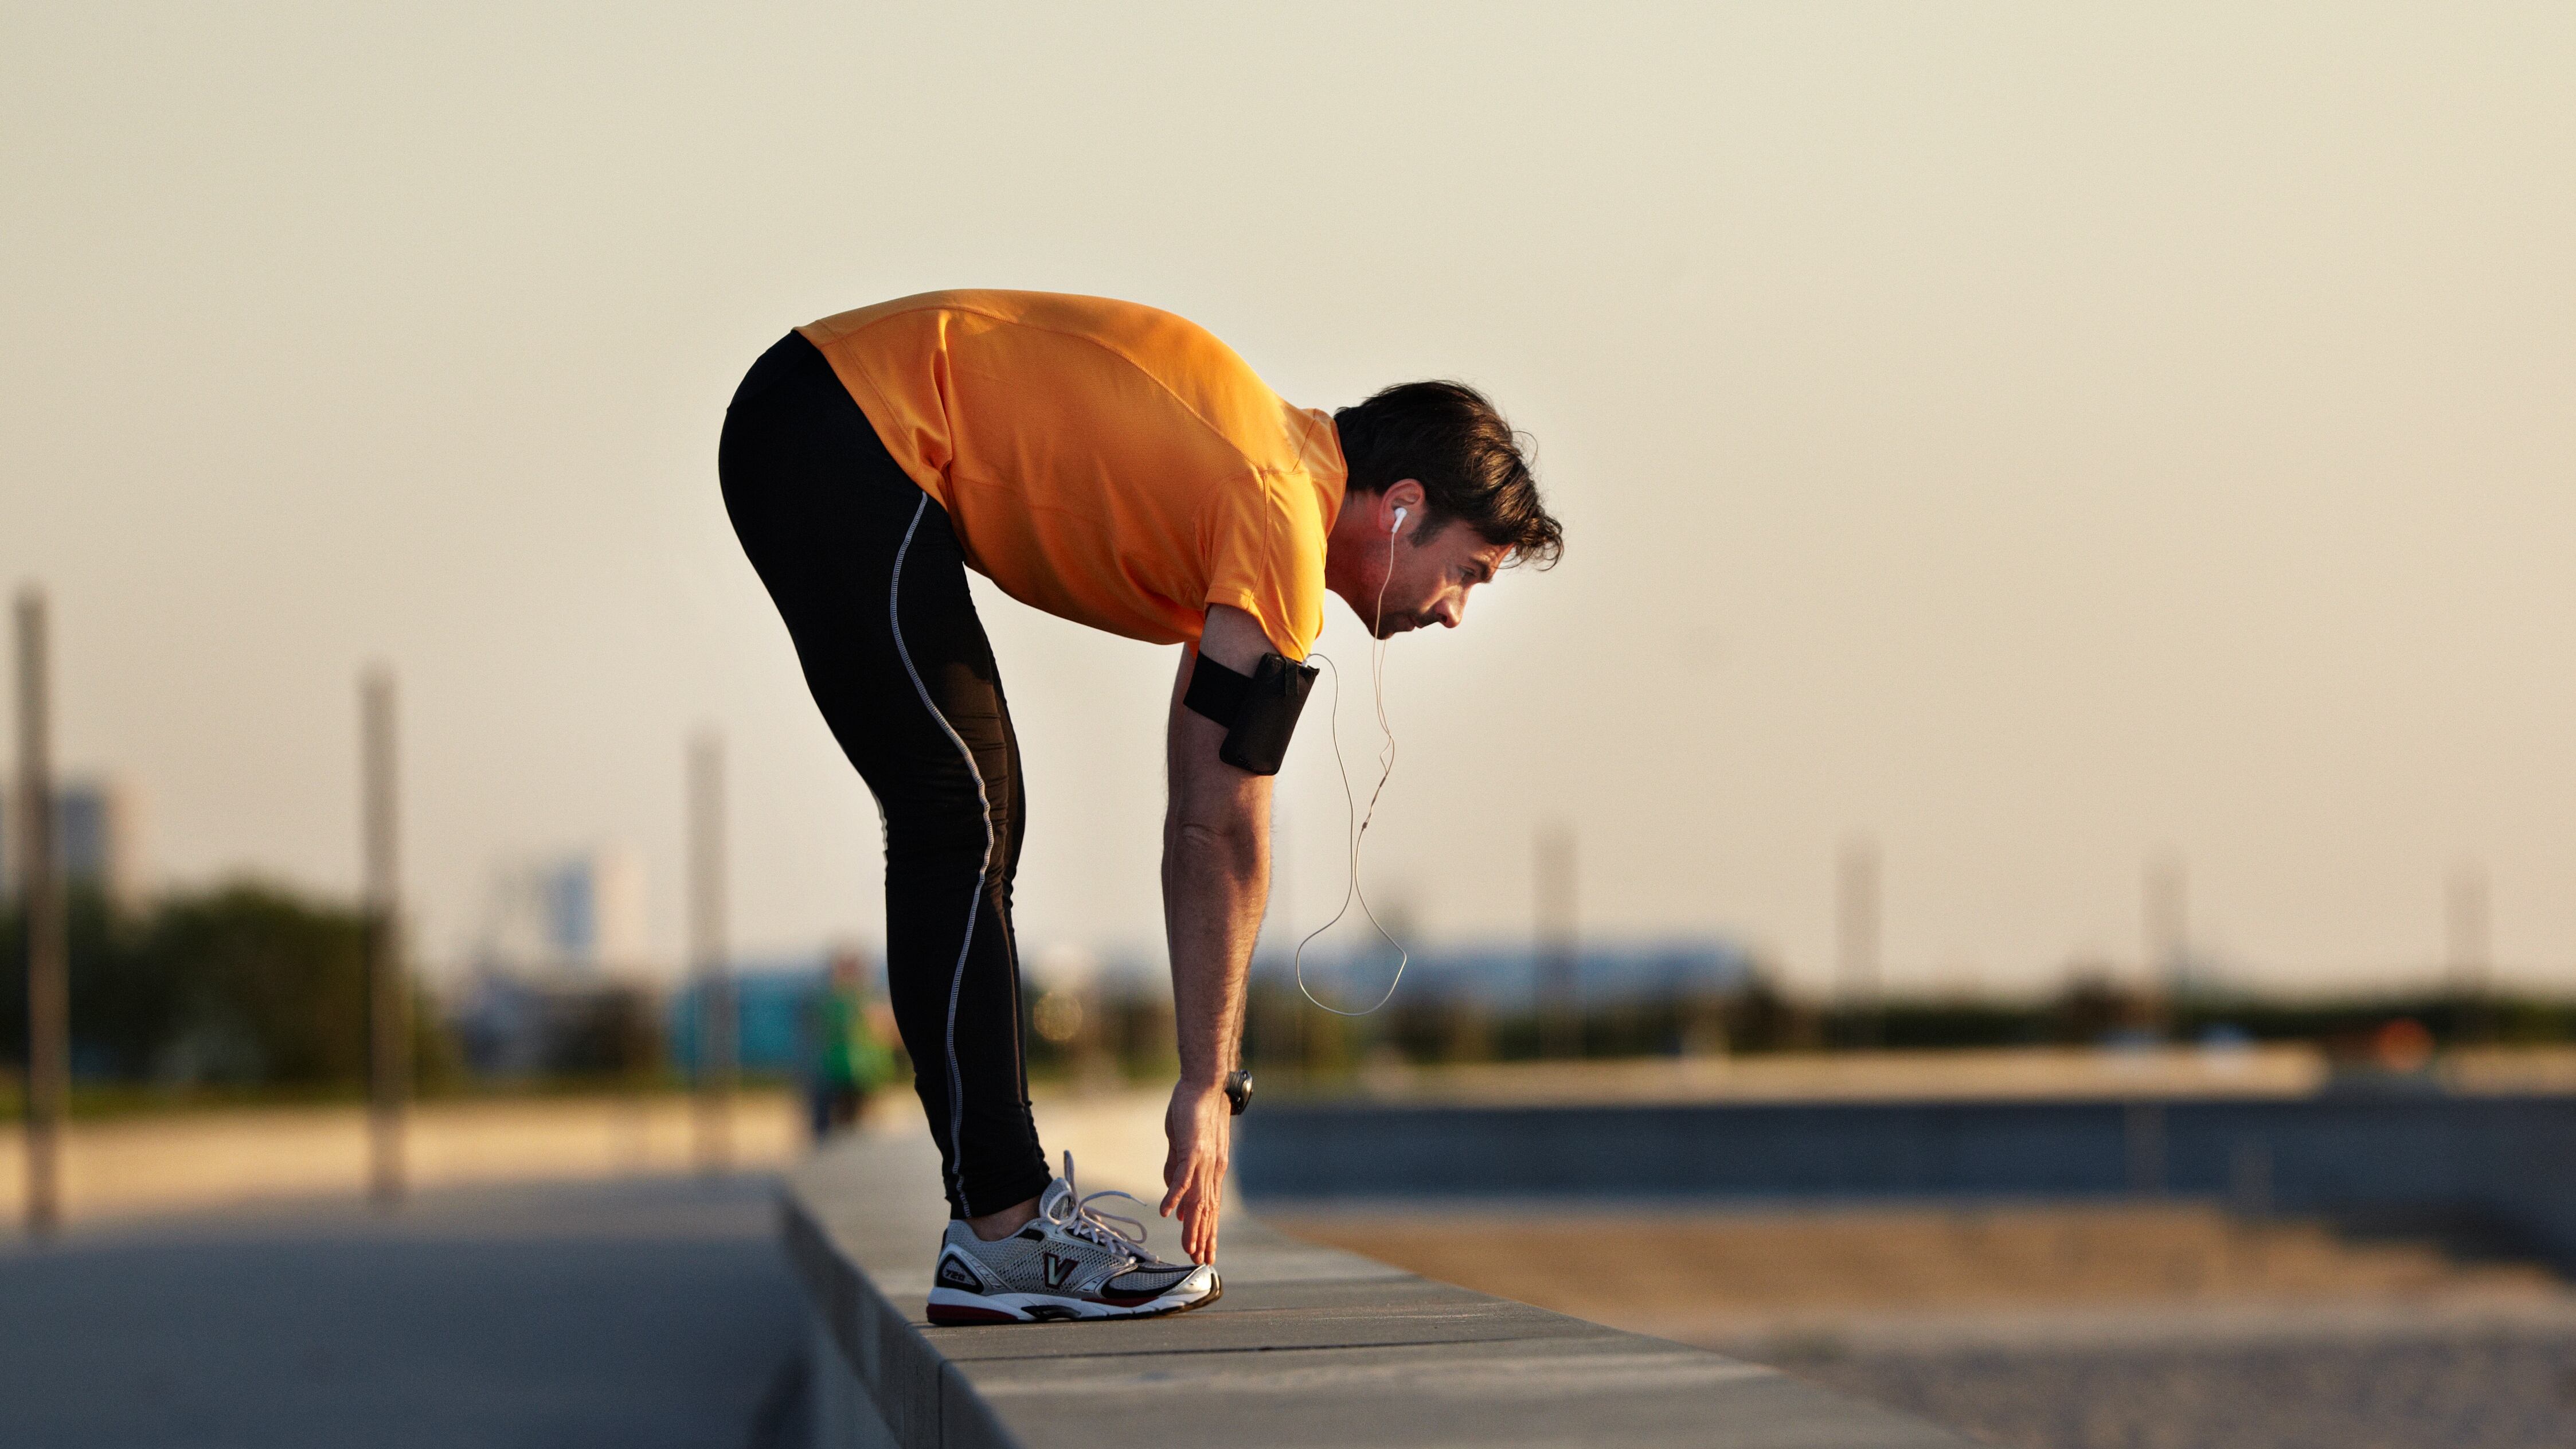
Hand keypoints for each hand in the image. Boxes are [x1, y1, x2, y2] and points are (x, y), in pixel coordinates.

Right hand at [1158, 1077, 1231, 1263]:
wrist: (1203, 1084)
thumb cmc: (1191, 1112)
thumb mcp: (1182, 1148)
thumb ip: (1178, 1173)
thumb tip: (1176, 1202)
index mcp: (1210, 1170)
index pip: (1210, 1207)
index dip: (1208, 1231)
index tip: (1206, 1252)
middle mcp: (1211, 1169)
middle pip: (1207, 1210)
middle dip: (1203, 1237)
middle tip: (1201, 1260)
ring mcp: (1203, 1161)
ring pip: (1198, 1200)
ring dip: (1192, 1225)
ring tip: (1188, 1248)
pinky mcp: (1193, 1149)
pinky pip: (1183, 1177)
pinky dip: (1175, 1195)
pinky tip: (1168, 1213)